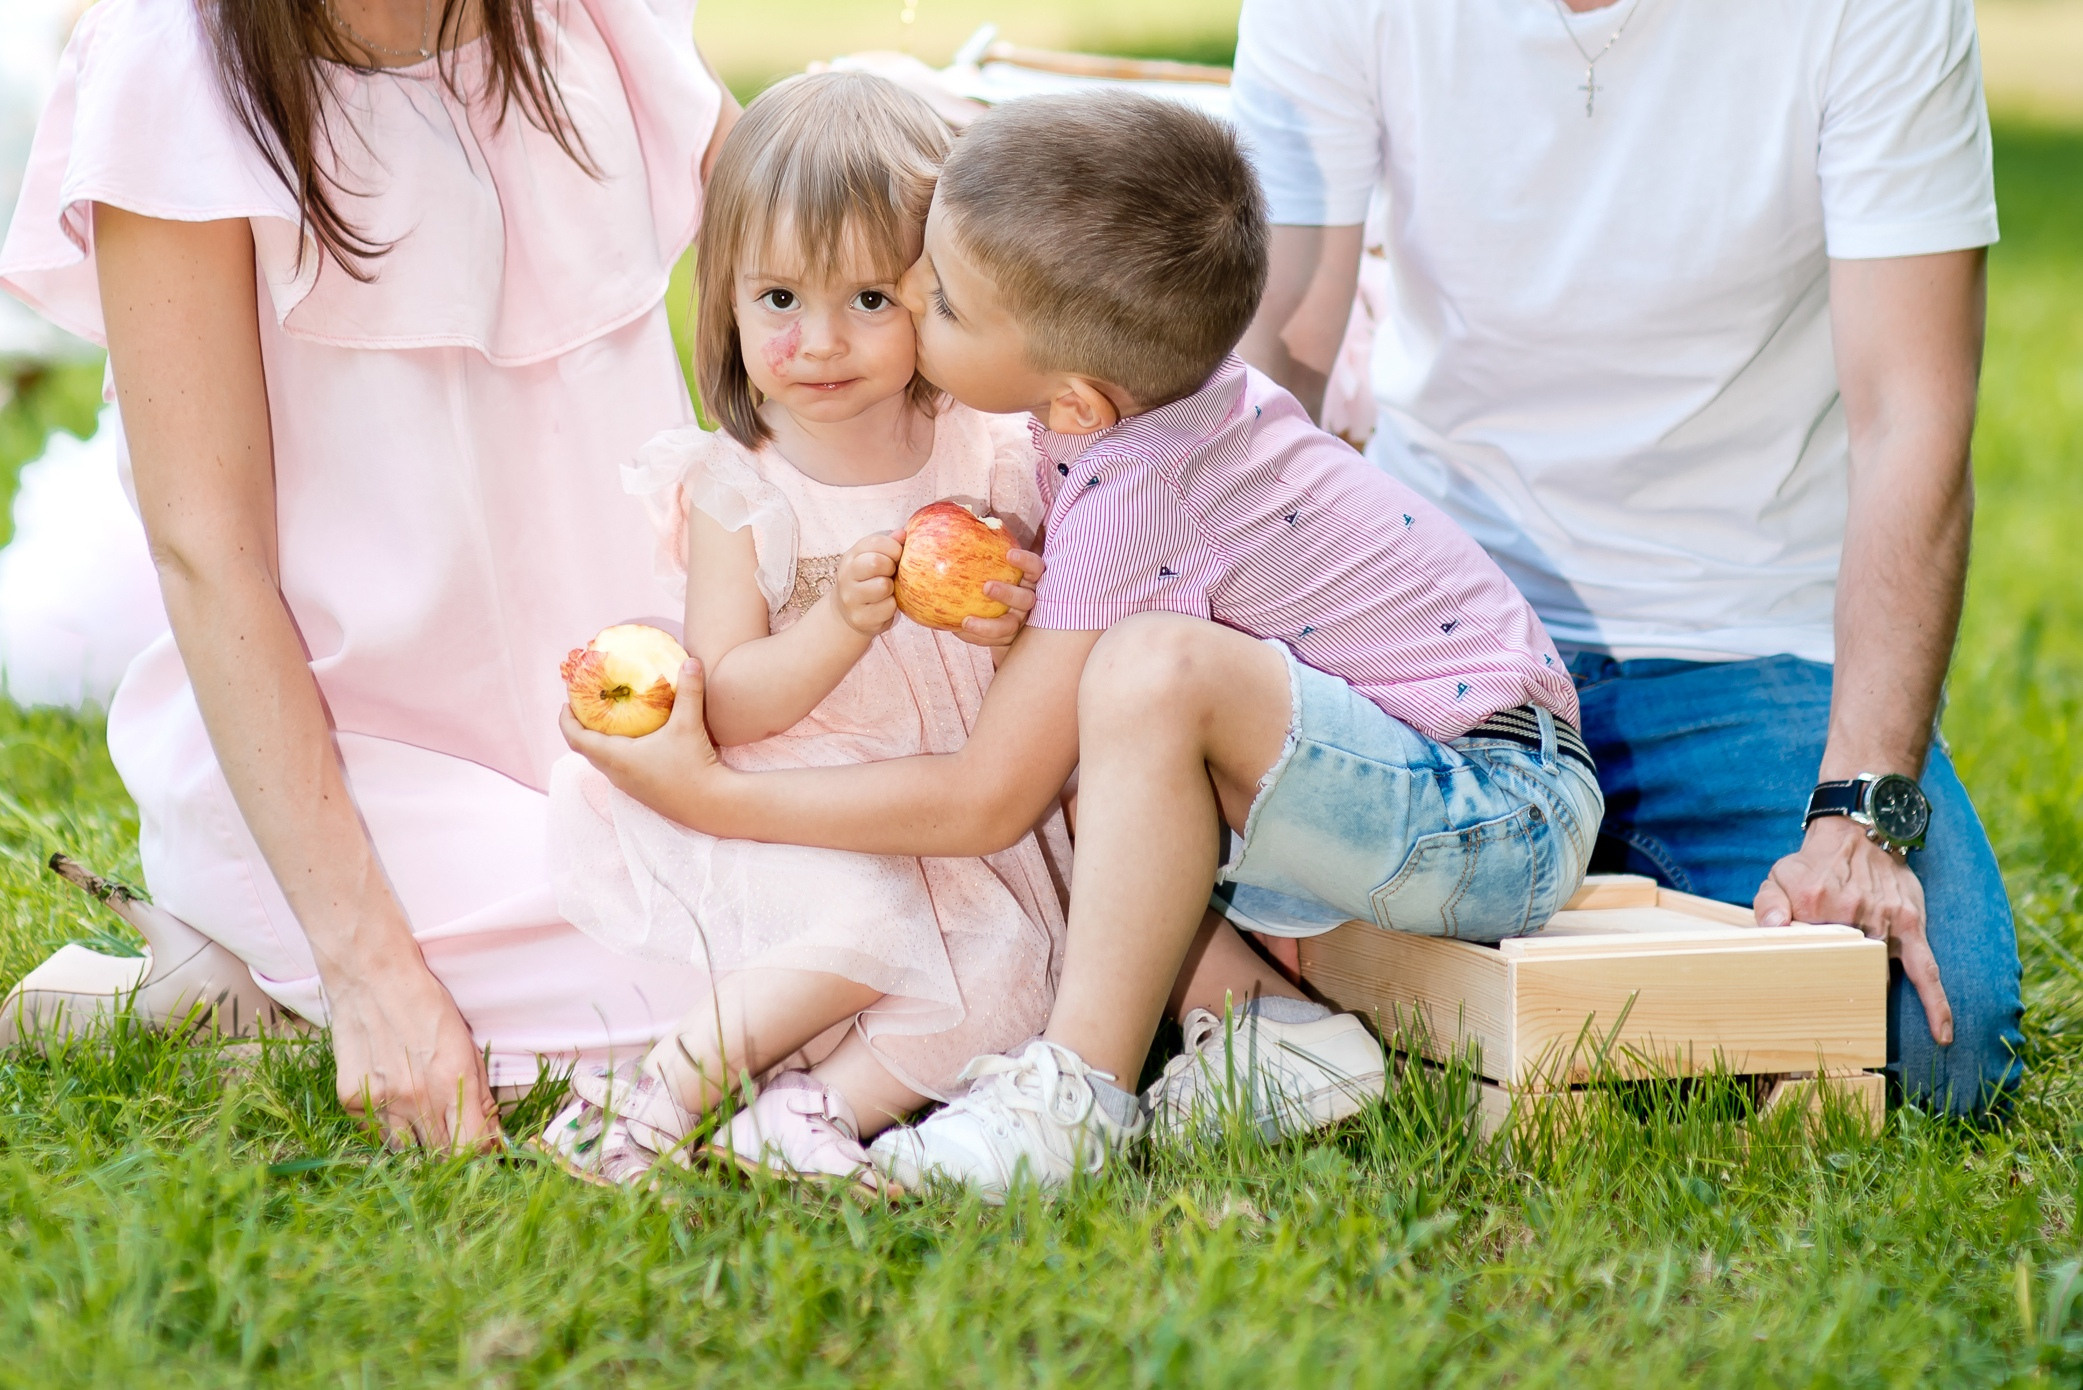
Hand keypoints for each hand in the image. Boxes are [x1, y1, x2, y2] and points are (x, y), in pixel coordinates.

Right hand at [325, 946, 500, 1151]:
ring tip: (420, 1115)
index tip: (482, 1151)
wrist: (372, 977)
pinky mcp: (351, 1101)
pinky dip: (387, 1127)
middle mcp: (416, 1098)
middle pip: (438, 1154)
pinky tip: (392, 1101)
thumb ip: (479, 1095)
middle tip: (451, 1134)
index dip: (479, 1155)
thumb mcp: (466, 1044)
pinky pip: (375, 1133)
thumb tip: (491, 1138)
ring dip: (418, 1141)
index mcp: (452, 1081)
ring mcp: (380, 1101)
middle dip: (451, 1152)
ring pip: (406, 1150)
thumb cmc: (427, 1005)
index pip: (470, 1146)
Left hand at [561, 659, 733, 832]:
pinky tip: (633, 739)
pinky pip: (617, 767)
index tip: (567, 701)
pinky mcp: (641, 790)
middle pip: (586, 749)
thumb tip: (691, 660)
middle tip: (587, 704)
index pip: (576, 739)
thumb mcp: (689, 725)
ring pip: (602, 760)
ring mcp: (628, 785)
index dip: (566, 720)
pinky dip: (615, 751)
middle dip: (581, 726)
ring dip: (598, 740)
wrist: (711, 805)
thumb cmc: (694, 767)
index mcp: (617, 758)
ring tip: (607, 719)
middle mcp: (617, 774)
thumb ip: (689, 691)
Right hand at [831, 533, 902, 636]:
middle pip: (875, 562)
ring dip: (892, 588)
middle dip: (891, 567)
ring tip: (887, 590)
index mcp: (851, 556)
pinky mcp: (861, 618)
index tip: (897, 555)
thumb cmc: (869, 579)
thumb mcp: (873, 557)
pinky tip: (884, 605)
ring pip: (883, 586)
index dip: (894, 547)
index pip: (875, 542)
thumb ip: (889, 543)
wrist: (847, 612)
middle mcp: (846, 576)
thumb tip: (903, 533)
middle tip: (891, 573)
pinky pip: (888, 608)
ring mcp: (851, 598)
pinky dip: (892, 606)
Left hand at [956, 546, 1043, 648]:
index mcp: (1029, 579)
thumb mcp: (990, 564)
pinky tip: (955, 630)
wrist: (1001, 617)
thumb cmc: (991, 581)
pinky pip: (991, 641)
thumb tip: (938, 524)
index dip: (1026, 562)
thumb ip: (976, 547)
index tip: (1008, 555)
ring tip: (966, 622)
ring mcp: (1020, 622)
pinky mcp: (1008, 640)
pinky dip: (975, 637)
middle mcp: (1029, 601)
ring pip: (1009, 626)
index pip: (1036, 567)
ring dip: (989, 625)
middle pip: (1027, 599)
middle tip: (986, 587)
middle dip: (1008, 594)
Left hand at [1756, 814, 1953, 1045]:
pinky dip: (1936, 1003)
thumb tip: (1772, 928)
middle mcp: (1850, 914)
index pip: (1807, 954)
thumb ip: (1769, 904)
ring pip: (1878, 973)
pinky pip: (1927, 969)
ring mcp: (1884, 921)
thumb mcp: (1780, 876)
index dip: (1804, 980)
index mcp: (1814, 906)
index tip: (1800, 1008)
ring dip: (1872, 1000)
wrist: (1859, 833)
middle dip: (1838, 997)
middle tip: (1828, 1027)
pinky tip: (1942, 1034)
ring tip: (1864, 1034)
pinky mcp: (1910, 925)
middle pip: (1843, 970)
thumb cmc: (1815, 864)